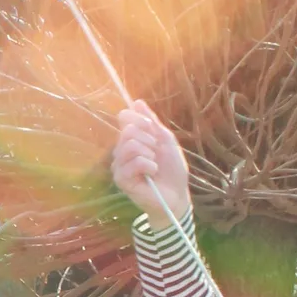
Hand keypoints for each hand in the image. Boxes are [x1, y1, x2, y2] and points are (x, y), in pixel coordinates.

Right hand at [112, 100, 191, 221]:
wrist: (176, 194)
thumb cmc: (172, 169)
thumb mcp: (165, 140)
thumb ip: (151, 122)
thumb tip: (136, 102)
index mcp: (131, 139)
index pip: (125, 117)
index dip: (140, 119)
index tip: (153, 129)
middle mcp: (121, 150)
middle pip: (128, 130)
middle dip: (149, 140)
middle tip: (156, 153)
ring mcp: (119, 165)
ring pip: (129, 145)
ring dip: (149, 153)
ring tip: (155, 164)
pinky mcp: (121, 179)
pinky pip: (133, 162)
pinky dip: (148, 165)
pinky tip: (152, 173)